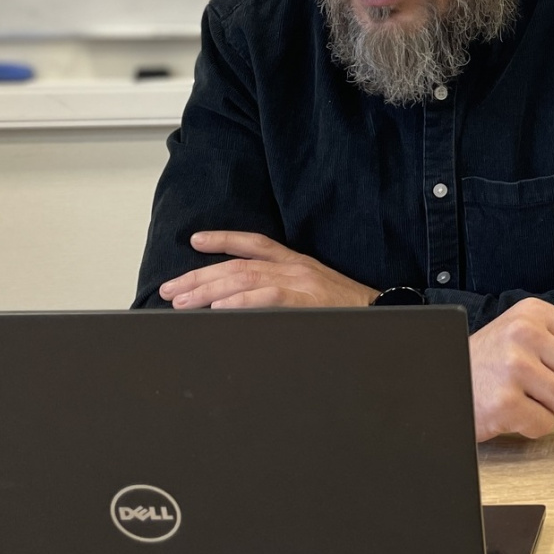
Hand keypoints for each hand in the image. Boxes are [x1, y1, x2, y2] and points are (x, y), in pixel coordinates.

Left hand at [159, 231, 378, 308]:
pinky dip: (239, 303)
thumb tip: (243, 301)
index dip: (223, 239)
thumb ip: (284, 291)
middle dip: (200, 277)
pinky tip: (218, 310)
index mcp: (297, 262)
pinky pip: (265, 299)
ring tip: (183, 303)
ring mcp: (300, 283)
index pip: (255, 243)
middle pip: (238, 265)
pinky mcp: (305, 301)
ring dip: (209, 291)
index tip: (194, 241)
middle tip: (171, 290)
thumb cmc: (348, 309)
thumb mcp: (316, 291)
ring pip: (244, 280)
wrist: (382, 314)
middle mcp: (295, 268)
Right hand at [469, 298, 553, 441]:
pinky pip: (546, 425)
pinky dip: (530, 426)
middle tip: (532, 384)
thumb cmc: (487, 363)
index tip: (544, 362)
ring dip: (549, 408)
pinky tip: (509, 411)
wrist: (440, 385)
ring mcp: (513, 368)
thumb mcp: (527, 341)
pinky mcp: (505, 403)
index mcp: (532, 313)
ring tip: (521, 396)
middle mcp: (523, 333)